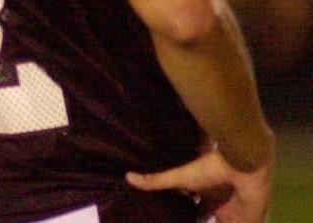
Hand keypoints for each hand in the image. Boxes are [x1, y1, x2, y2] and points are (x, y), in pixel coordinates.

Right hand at [126, 147, 274, 222]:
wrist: (244, 164)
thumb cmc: (211, 168)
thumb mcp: (181, 177)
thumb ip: (157, 180)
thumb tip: (128, 176)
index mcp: (207, 195)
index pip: (197, 210)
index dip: (187, 217)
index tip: (173, 219)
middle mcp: (222, 205)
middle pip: (210, 220)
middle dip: (199, 222)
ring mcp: (237, 216)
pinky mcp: (252, 222)